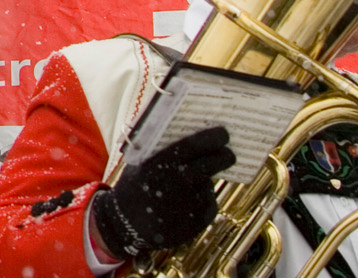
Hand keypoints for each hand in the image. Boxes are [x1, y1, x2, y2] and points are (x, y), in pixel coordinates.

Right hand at [89, 125, 232, 259]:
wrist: (128, 225)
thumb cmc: (135, 186)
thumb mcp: (140, 163)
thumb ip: (162, 150)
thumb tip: (190, 133)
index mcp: (159, 163)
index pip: (194, 144)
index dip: (212, 137)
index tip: (223, 132)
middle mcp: (178, 182)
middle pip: (212, 164)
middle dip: (224, 156)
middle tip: (229, 153)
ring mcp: (190, 202)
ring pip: (207, 183)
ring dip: (203, 181)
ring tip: (182, 187)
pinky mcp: (200, 219)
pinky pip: (207, 202)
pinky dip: (201, 199)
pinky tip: (183, 204)